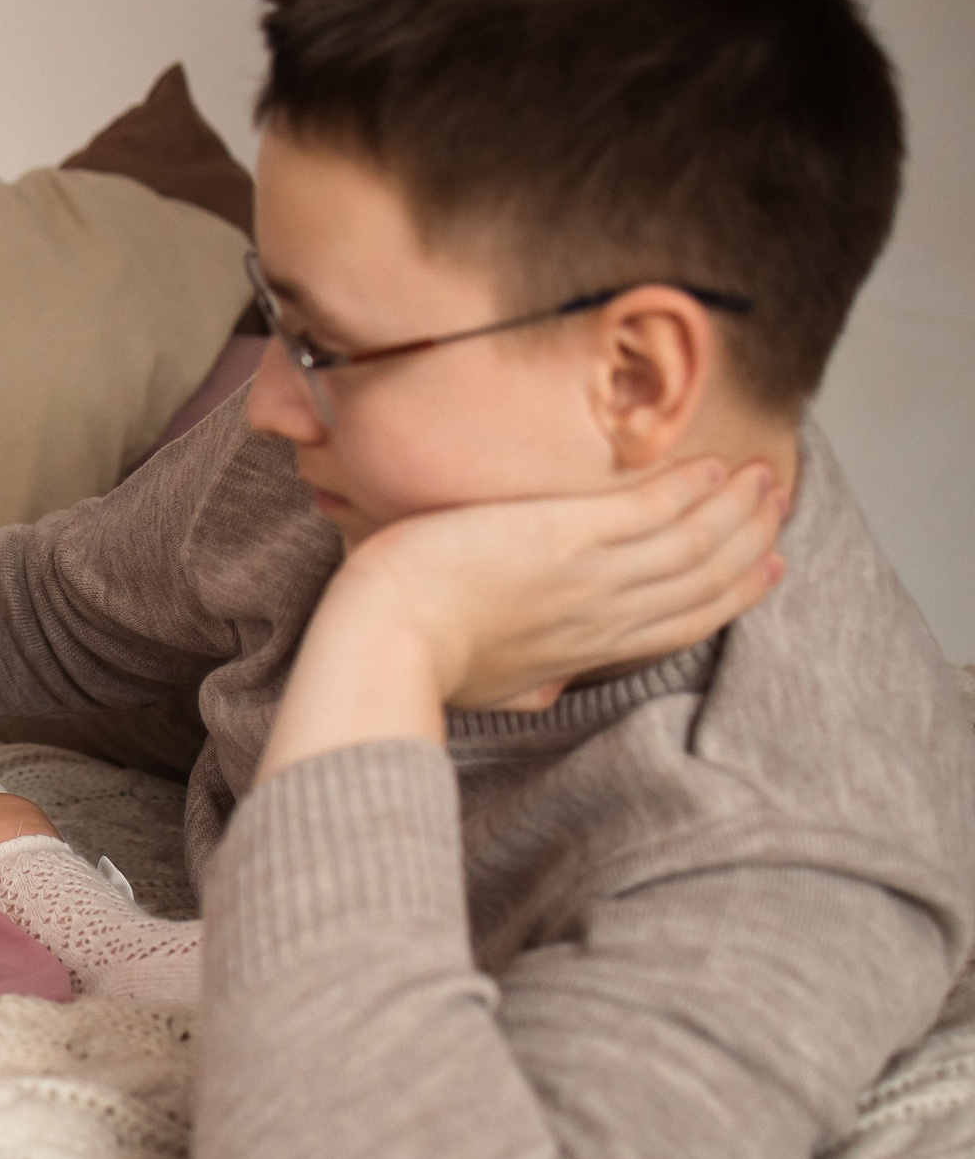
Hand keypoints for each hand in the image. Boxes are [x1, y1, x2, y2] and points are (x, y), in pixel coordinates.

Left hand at [343, 456, 786, 711]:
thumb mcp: (487, 688)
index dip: (730, 595)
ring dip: (733, 509)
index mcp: (583, 652)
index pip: (676, 623)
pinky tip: (711, 467)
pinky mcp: (563, 538)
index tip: (767, 570)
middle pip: (699, 581)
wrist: (382, 642)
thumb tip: (546, 691)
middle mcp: (599, 617)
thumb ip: (528, 684)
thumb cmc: (414, 660)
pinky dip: (688, 490)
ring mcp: (587, 578)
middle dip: (748, 543)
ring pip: (689, 544)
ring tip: (761, 476)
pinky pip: (648, 510)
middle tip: (777, 507)